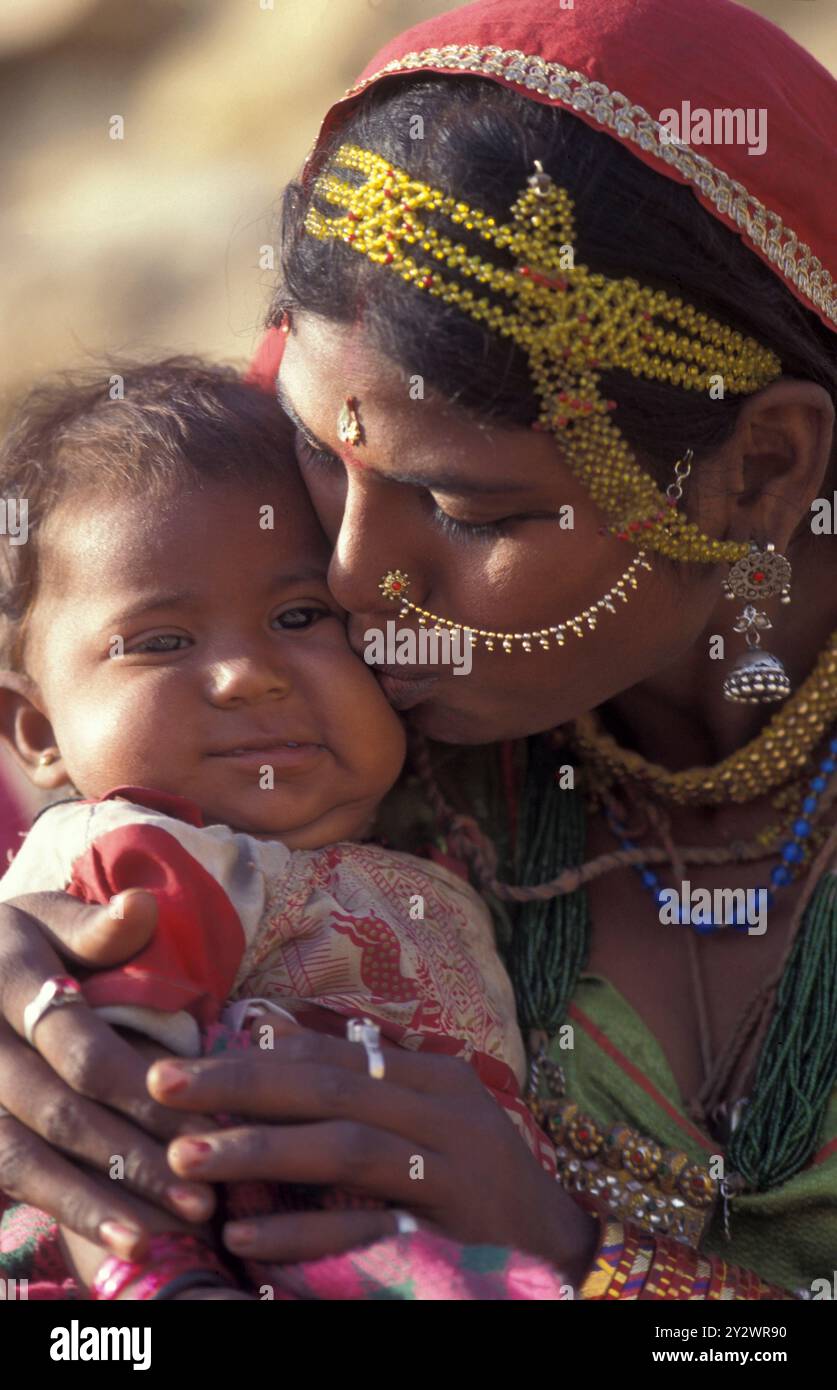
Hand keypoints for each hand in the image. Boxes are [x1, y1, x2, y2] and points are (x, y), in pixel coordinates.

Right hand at [0, 891, 217, 1258]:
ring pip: (23, 1157)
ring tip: (161, 1234)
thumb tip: (141, 906)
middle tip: (201, 1199)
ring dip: (95, 1201)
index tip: (205, 1123)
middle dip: (132, 1158)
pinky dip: (64, 1207)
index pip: (78, 1046)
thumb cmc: (25, 941)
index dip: (141, 1090)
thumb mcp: (51, 916)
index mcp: (9, 976)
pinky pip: (10, 1174)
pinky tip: (118, 1235)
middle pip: (56, 1111)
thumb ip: (96, 926)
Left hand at [148, 1021, 598, 1284]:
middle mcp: (443, 1112)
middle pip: (328, 1086)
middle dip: (239, 1084)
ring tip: (187, 1156)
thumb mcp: (430, 1116)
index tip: (188, 1061)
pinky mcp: (446, 1231)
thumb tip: (273, 1044)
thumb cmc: (478, 1175)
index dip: (256, 1055)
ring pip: (342, 1147)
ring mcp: (448, 1171)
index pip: (332, 1054)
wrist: (558, 1243)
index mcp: (432, 1077)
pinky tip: (247, 1235)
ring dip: (259, 1148)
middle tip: (163, 1086)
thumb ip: (365, 1084)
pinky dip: (303, 1230)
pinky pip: (366, 1227)